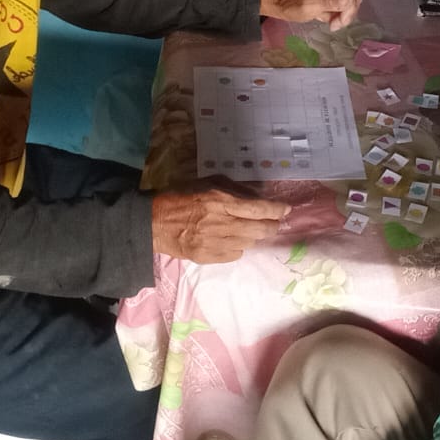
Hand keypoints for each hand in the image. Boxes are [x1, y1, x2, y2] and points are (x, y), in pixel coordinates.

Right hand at [151, 189, 290, 262]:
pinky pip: (235, 254)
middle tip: (275, 223)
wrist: (153, 222)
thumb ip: (233, 188)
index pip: (258, 208)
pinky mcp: (208, 257)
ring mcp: (215, 243)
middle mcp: (221, 223)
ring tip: (250, 229)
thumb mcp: (206, 182)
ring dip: (254, 235)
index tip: (286, 210)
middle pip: (260, 229)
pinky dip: (238, 247)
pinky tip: (232, 240)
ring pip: (249, 242)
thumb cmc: (180, 197)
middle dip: (272, 226)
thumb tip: (256, 195)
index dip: (276, 210)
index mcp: (220, 201)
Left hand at [261, 0, 361, 30]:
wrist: (281, 3)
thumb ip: (331, 2)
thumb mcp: (310, 6)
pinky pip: (345, 0)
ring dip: (344, 14)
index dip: (348, 9)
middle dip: (346, 12)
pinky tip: (330, 17)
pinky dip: (339, 12)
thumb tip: (352, 0)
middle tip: (334, 25)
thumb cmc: (291, 5)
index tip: (337, 24)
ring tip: (331, 23)